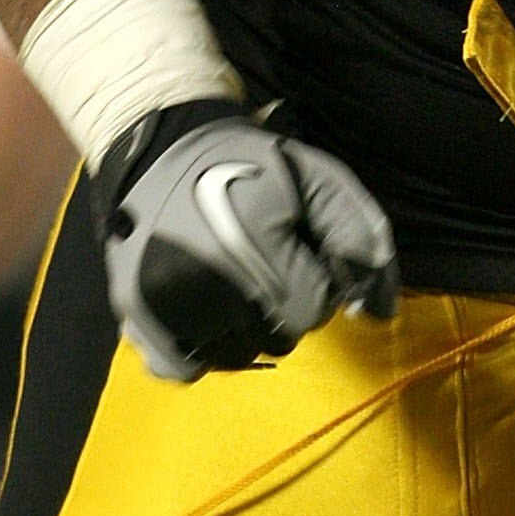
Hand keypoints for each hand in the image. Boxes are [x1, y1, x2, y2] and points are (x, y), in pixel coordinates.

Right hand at [92, 102, 398, 381]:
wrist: (161, 147)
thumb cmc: (247, 161)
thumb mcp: (318, 180)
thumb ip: (359, 237)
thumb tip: (380, 314)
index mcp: (250, 247)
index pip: (313, 309)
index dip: (314, 277)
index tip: (292, 246)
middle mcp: (202, 286)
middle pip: (277, 337)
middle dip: (282, 303)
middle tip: (259, 258)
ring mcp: (161, 307)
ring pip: (235, 356)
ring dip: (244, 327)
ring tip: (231, 278)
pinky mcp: (134, 318)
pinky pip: (182, 368)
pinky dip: (198, 348)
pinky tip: (202, 310)